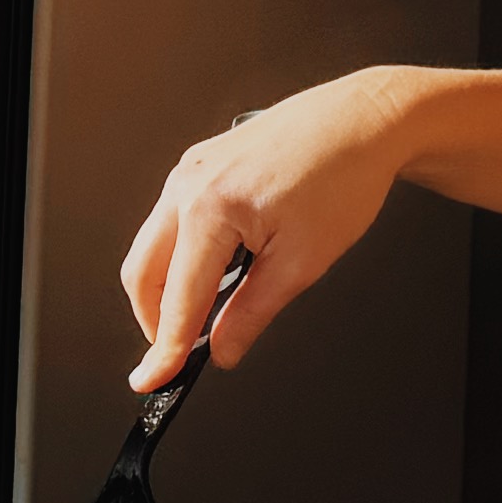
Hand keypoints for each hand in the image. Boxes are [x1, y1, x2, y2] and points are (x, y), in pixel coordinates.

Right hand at [116, 69, 440, 387]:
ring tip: (203, 316)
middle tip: (176, 355)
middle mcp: (188, 185)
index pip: (177, 299)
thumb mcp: (302, 261)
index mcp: (211, 209)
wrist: (360, 121)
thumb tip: (223, 349)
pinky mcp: (198, 165)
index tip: (154, 381)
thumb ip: (252, 313)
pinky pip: (169, 221)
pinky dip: (179, 257)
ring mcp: (188, 171)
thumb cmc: (342, 176)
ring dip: (166, 288)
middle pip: (141, 273)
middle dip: (154, 321)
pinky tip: (212, 272)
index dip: (166, 349)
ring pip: (150, 246)